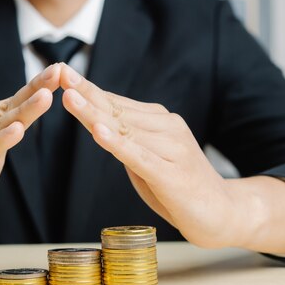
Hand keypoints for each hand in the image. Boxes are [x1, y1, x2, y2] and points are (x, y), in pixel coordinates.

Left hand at [59, 64, 245, 248]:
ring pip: (124, 130)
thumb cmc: (180, 186)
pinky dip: (117, 144)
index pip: (116, 103)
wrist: (224, 213)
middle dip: (85, 92)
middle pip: (116, 111)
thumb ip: (126, 140)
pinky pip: (139, 157)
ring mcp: (171, 150)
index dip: (88, 88)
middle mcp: (167, 128)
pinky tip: (98, 132)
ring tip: (69, 97)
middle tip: (60, 73)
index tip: (62, 72)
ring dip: (94, 113)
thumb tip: (97, 122)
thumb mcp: (148, 159)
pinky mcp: (172, 175)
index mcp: (160, 122)